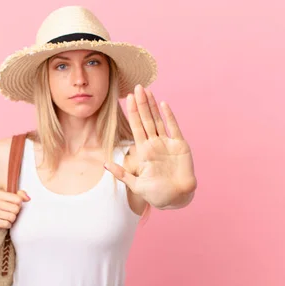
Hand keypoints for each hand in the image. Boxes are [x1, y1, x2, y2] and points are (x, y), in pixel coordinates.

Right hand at [0, 190, 29, 234]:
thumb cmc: (1, 211)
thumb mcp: (9, 201)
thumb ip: (19, 196)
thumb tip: (28, 198)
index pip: (18, 199)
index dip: (19, 205)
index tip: (13, 206)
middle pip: (16, 209)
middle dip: (15, 214)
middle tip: (9, 214)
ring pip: (12, 217)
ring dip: (11, 220)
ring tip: (5, 219)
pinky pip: (6, 224)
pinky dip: (7, 225)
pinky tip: (3, 224)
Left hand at [105, 84, 196, 208]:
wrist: (177, 199)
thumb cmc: (157, 194)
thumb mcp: (135, 185)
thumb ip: (121, 173)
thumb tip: (104, 164)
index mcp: (144, 151)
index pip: (136, 127)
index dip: (132, 113)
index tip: (127, 98)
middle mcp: (155, 144)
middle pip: (146, 119)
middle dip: (141, 104)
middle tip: (137, 87)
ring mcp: (167, 143)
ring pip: (158, 120)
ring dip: (153, 106)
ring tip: (148, 91)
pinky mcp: (180, 146)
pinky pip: (174, 128)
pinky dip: (169, 116)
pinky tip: (164, 104)